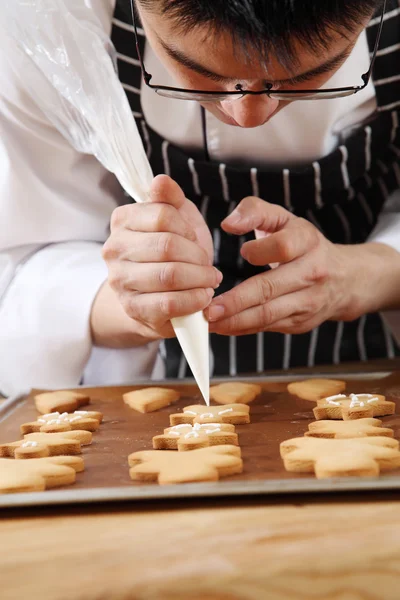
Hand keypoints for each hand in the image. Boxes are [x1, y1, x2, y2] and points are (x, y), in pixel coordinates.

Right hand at [101, 175, 219, 342]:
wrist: (156, 294)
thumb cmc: (170, 251)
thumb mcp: (176, 218)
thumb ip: (171, 198)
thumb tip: (160, 181)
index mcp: (122, 220)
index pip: (162, 215)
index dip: (188, 229)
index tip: (195, 240)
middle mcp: (114, 249)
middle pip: (167, 246)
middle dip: (198, 257)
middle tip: (208, 264)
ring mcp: (120, 281)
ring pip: (169, 275)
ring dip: (200, 279)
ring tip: (209, 280)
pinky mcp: (133, 308)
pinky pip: (169, 303)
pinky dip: (194, 300)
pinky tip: (204, 297)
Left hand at [206, 197, 399, 335]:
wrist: (346, 279)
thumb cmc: (303, 244)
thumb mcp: (284, 219)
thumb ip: (254, 211)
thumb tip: (228, 223)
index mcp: (307, 242)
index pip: (283, 247)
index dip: (260, 250)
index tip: (243, 252)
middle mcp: (311, 273)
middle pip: (270, 288)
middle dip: (236, 302)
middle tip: (208, 309)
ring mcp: (308, 302)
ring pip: (268, 314)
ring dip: (235, 321)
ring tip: (210, 321)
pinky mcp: (301, 322)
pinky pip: (268, 326)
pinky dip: (243, 328)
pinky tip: (223, 327)